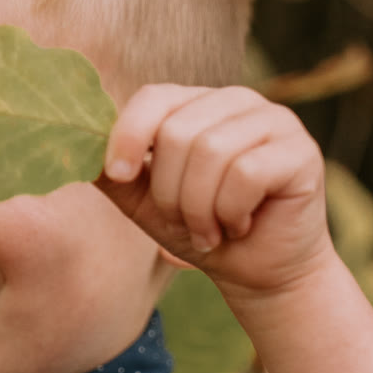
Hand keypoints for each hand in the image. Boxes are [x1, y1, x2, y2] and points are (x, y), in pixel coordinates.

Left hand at [97, 85, 332, 296]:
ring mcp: (276, 122)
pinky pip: (245, 174)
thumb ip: (115, 174)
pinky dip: (232, 212)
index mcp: (200, 104)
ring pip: (211, 153)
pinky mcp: (301, 151)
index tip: (120, 174)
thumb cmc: (205, 233)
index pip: (154, 96)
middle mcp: (239, 102)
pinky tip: (241, 226)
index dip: (128, 135)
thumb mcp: (147, 203)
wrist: (261, 275)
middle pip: (178, 132)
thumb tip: (72, 149)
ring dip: (200, 209)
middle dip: (171, 193)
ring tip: (212, 229)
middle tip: (187, 222)